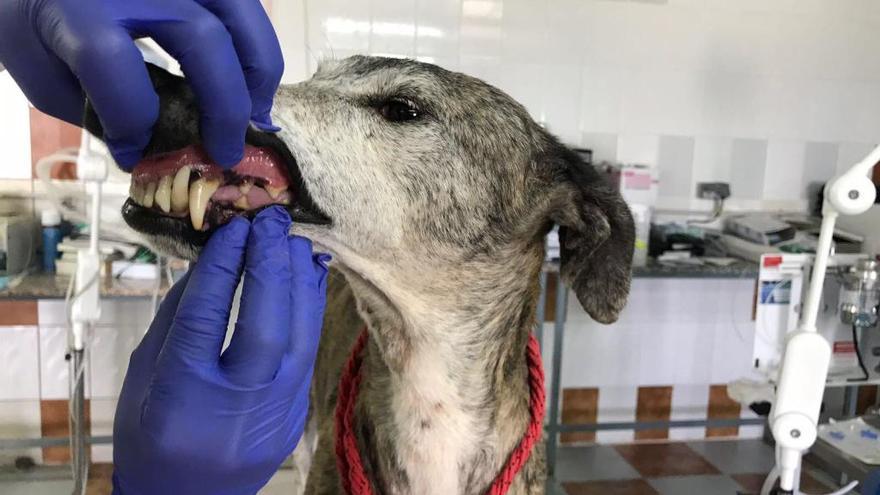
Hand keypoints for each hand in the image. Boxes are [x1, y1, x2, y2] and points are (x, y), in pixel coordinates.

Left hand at [0, 0, 282, 168]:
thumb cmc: (39, 29)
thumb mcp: (46, 75)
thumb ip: (99, 111)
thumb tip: (154, 147)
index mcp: (78, 6)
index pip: (114, 63)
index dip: (130, 120)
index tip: (135, 151)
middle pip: (203, 39)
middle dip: (225, 107)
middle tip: (226, 152)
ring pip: (242, 16)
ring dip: (259, 74)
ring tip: (255, 113)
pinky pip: (246, 8)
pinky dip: (258, 48)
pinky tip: (251, 81)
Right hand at [112, 207, 328, 494]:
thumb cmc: (150, 437)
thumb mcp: (143, 377)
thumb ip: (176, 320)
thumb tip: (211, 262)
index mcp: (181, 397)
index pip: (208, 317)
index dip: (224, 265)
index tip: (235, 227)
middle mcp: (234, 406)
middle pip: (266, 326)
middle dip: (271, 265)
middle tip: (271, 222)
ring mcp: (274, 415)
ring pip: (300, 338)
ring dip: (300, 282)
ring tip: (294, 241)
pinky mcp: (296, 415)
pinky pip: (308, 353)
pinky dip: (309, 310)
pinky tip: (305, 278)